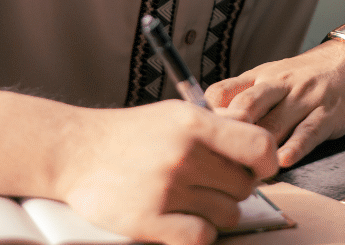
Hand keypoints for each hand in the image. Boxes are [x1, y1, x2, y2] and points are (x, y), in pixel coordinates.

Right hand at [56, 100, 278, 244]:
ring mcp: (167, 190)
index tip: (258, 169)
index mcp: (194, 123)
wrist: (77, 151)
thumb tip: (261, 141)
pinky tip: (183, 220)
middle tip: (211, 183)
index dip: (267, 162)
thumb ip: (219, 125)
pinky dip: (198, 233)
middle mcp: (184, 155)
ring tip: (192, 200)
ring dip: (217, 212)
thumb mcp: (176, 113)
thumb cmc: (133, 133)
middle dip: (234, 188)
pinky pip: (202, 238)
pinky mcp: (149, 221)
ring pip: (228, 215)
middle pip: (245, 186)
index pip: (260, 146)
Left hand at [204, 40, 344, 167]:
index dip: (208, 113)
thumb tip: (209, 125)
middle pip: (247, 105)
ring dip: (258, 148)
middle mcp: (279, 84)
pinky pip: (309, 130)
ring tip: (244, 172)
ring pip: (276, 122)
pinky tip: (284, 160)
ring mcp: (304, 98)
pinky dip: (296, 146)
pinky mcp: (328, 113)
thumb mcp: (271, 77)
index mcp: (260, 77)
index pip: (225, 90)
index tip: (196, 135)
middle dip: (229, 130)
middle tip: (214, 155)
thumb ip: (244, 97)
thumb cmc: (307, 76)